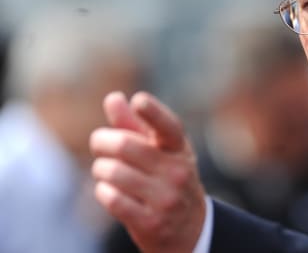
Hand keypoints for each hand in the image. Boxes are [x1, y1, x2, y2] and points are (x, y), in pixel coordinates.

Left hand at [90, 91, 206, 252]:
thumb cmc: (166, 180)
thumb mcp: (160, 152)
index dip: (154, 112)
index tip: (139, 101)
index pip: (169, 127)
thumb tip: (113, 98)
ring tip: (104, 171)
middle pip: (125, 146)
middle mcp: (177, 172)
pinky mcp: (151, 222)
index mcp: (180, 149)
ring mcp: (166, 198)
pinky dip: (103, 192)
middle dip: (102, 142)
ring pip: (113, 172)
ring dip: (100, 169)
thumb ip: (134, 126)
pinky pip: (112, 199)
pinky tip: (108, 191)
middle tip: (99, 143)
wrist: (189, 229)